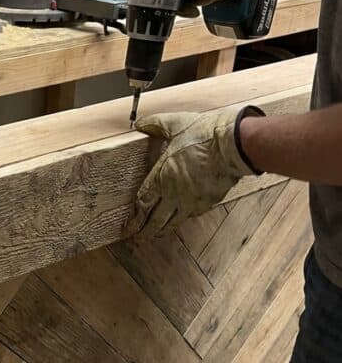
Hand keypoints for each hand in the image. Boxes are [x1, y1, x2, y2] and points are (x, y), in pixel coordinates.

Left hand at [126, 107, 263, 237]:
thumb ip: (155, 124)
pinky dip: (180, 221)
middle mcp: (175, 194)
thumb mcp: (175, 123)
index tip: (127, 227)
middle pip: (155, 220)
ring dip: (161, 231)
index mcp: (162, 177)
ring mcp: (192, 200)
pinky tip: (177, 221)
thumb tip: (140, 123)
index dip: (134, 218)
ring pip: (172, 222)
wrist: (234, 145)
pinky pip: (190, 216)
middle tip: (135, 239)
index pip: (143, 203)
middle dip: (143, 231)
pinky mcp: (208, 202)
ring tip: (153, 236)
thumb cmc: (204, 134)